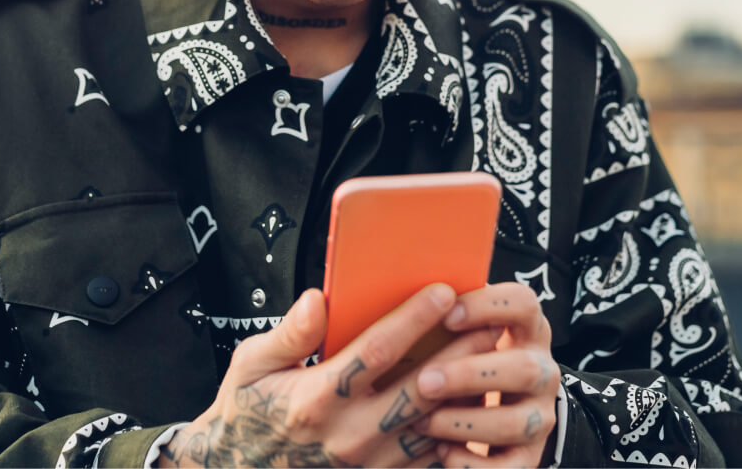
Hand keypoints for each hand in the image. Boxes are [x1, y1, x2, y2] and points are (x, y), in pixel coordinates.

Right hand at [156, 284, 500, 467]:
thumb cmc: (248, 413)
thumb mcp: (250, 367)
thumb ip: (289, 334)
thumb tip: (317, 299)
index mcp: (316, 399)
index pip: (377, 351)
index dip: (414, 319)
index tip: (444, 291)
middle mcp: (347, 434)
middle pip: (419, 387)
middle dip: (459, 352)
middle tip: (490, 321)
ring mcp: (368, 463)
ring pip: (433, 425)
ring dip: (467, 391)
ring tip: (493, 357)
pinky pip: (430, 457)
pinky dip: (457, 429)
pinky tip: (475, 402)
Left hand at [410, 283, 560, 467]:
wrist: (502, 412)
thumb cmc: (463, 360)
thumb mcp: (463, 335)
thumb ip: (445, 319)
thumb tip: (398, 295)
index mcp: (526, 330)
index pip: (524, 303)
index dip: (488, 307)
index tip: (447, 314)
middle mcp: (542, 371)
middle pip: (524, 369)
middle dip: (470, 375)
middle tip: (424, 381)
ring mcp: (540, 417)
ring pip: (515, 423)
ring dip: (464, 422)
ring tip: (423, 422)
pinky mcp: (528, 458)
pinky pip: (509, 468)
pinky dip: (472, 463)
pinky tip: (441, 453)